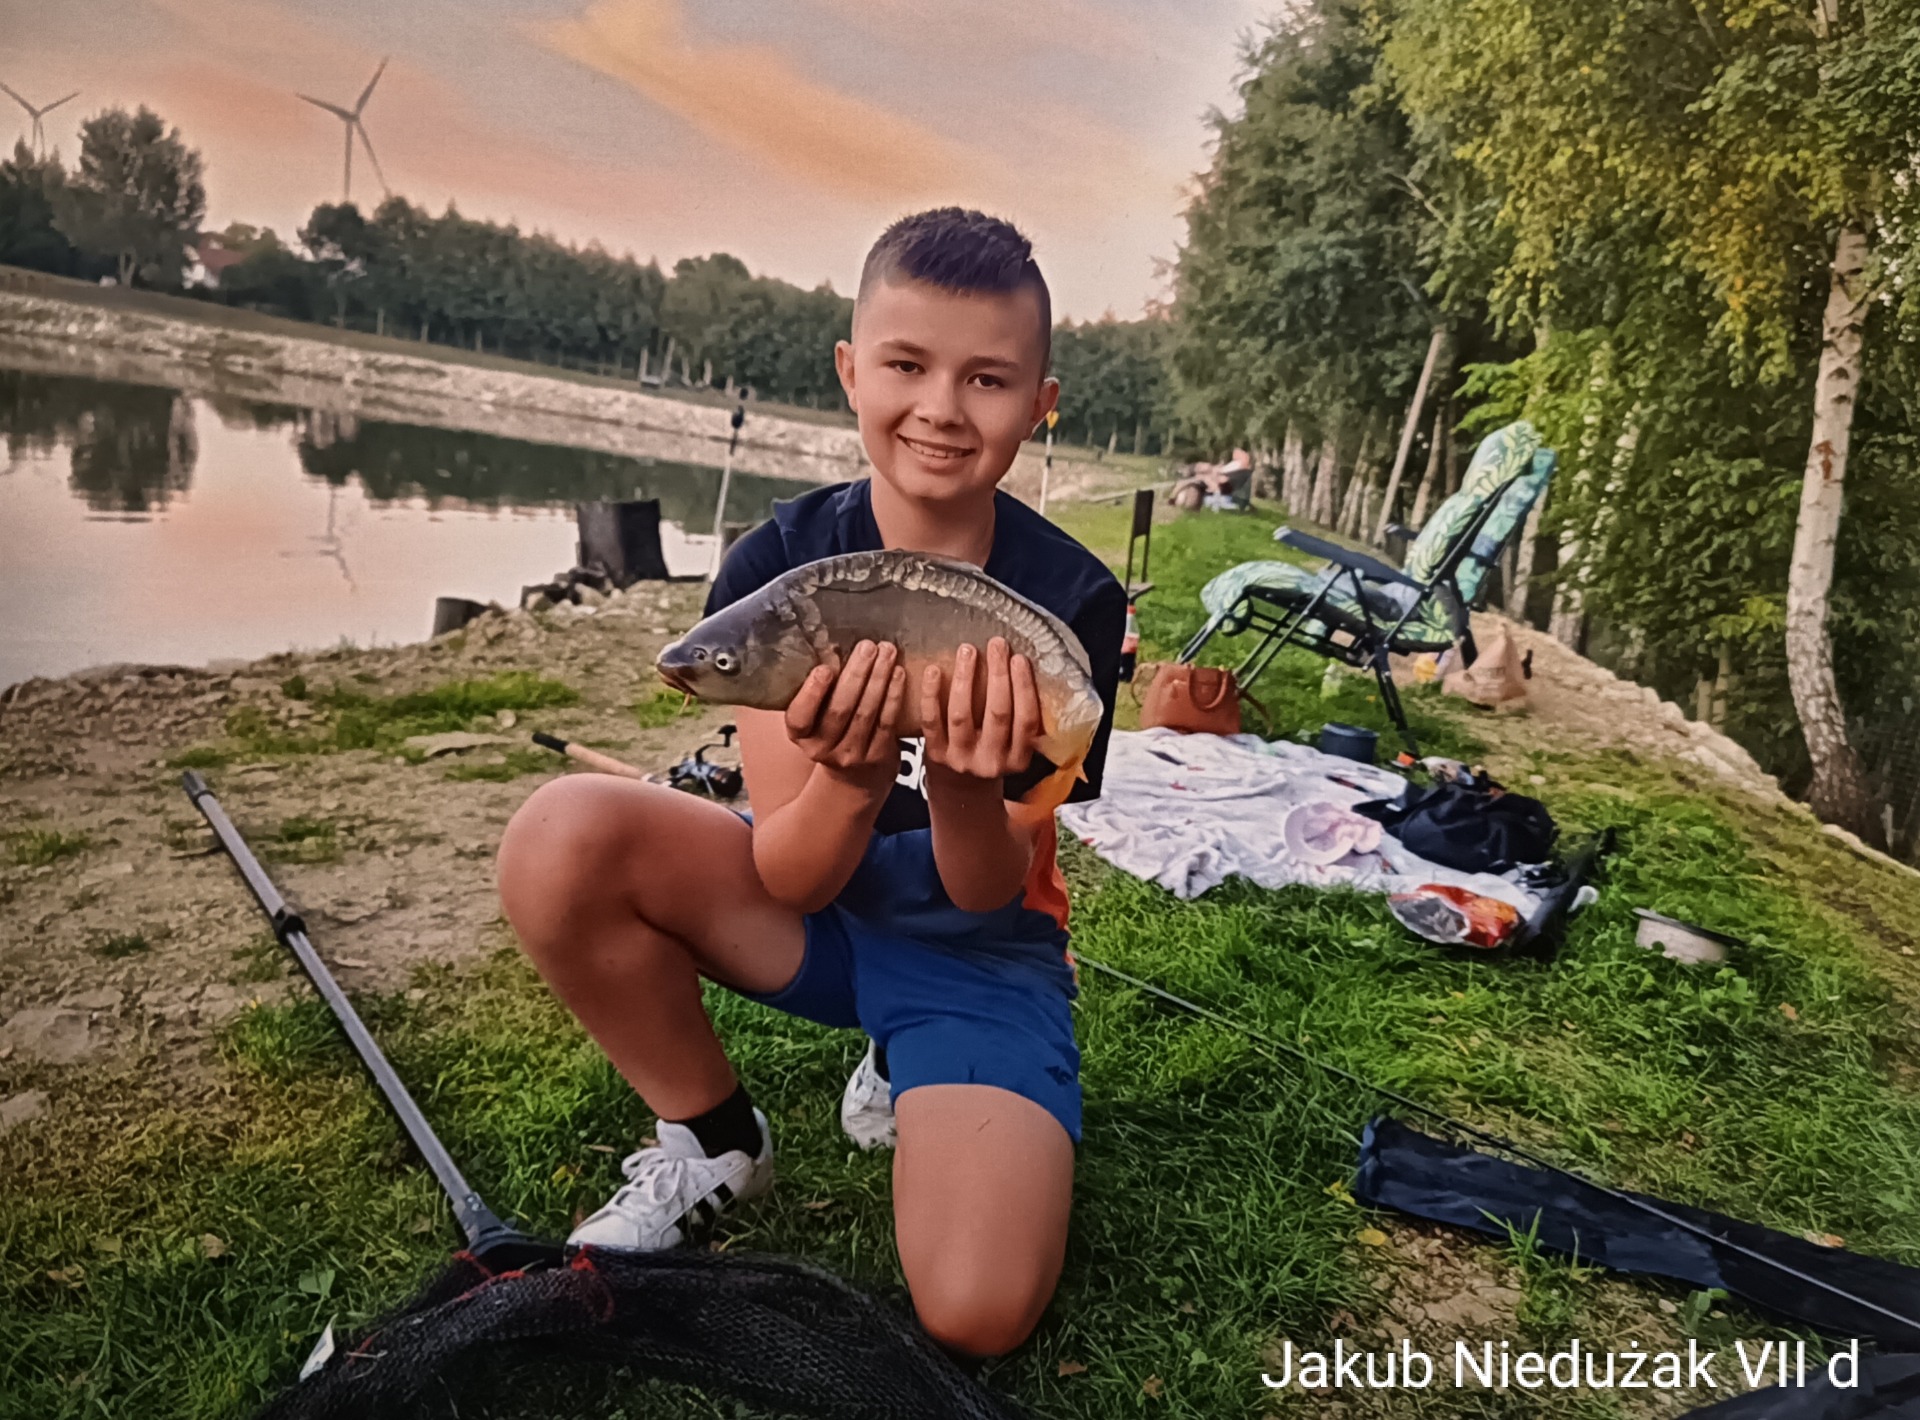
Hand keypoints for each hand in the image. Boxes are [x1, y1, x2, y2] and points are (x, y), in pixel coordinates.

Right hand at [785, 640, 906, 784]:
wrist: (854, 775)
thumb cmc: (831, 730)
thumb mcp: (814, 718)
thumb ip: (817, 692)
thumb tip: (827, 645)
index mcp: (801, 736)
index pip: (799, 717)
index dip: (811, 694)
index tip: (824, 668)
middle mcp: (822, 749)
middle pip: (839, 710)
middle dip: (856, 675)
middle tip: (867, 646)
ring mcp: (852, 755)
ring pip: (866, 713)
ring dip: (879, 678)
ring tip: (886, 651)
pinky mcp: (878, 756)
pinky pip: (887, 721)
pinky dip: (894, 695)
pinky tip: (898, 673)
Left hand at [920, 638, 1042, 782]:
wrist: (961, 786)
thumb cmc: (994, 751)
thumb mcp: (1016, 745)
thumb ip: (1025, 718)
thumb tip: (1028, 668)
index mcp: (1018, 760)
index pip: (1026, 721)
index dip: (1024, 687)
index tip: (1020, 658)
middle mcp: (991, 762)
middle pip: (997, 714)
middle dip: (998, 675)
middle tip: (997, 644)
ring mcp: (961, 759)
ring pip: (962, 715)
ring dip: (965, 678)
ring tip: (967, 650)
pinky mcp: (935, 754)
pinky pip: (931, 720)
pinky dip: (931, 694)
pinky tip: (934, 670)